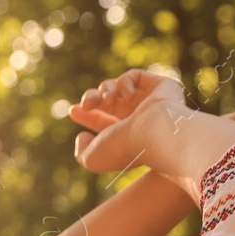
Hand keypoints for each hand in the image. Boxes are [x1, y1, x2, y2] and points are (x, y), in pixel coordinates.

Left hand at [69, 68, 186, 174]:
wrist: (152, 134)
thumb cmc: (123, 150)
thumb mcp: (93, 159)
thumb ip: (82, 151)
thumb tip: (83, 136)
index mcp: (127, 138)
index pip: (104, 122)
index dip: (87, 115)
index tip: (73, 110)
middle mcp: (140, 120)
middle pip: (109, 102)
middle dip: (93, 98)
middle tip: (87, 103)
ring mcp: (151, 103)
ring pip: (118, 88)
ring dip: (106, 91)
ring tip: (108, 100)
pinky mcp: (161, 87)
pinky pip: (135, 76)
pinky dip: (124, 82)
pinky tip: (126, 95)